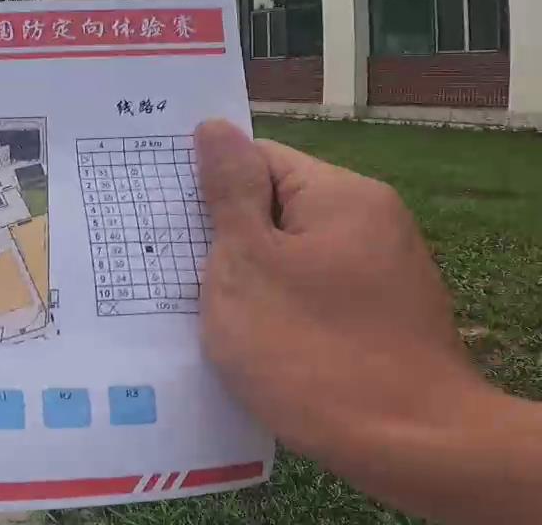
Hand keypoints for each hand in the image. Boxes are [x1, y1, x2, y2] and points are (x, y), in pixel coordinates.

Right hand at [194, 121, 488, 477]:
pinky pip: (316, 298)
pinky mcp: (383, 321)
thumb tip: (215, 129)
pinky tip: (251, 345)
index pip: (258, 159)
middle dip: (224, 239)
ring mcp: (383, 275)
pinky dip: (280, 314)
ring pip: (294, 259)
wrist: (411, 445)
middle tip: (165, 268)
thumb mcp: (248, 265)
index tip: (162, 218)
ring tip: (199, 312)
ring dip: (250, 282)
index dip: (206, 185)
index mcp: (341, 194)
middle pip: (277, 209)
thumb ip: (229, 194)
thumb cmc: (312, 349)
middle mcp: (372, 222)